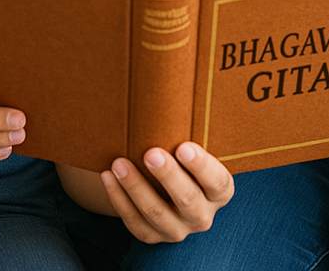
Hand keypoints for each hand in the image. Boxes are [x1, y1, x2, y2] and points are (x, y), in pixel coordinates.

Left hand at [99, 142, 234, 243]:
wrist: (169, 184)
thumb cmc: (183, 156)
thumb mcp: (196, 150)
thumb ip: (191, 134)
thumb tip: (172, 93)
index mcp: (220, 192)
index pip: (217, 182)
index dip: (202, 166)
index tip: (183, 147)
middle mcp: (203, 215)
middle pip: (187, 199)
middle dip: (167, 176)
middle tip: (150, 153)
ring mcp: (178, 230)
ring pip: (156, 213)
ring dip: (136, 187)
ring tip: (119, 164)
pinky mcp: (154, 236)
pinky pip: (135, 223)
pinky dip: (119, 199)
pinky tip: (108, 177)